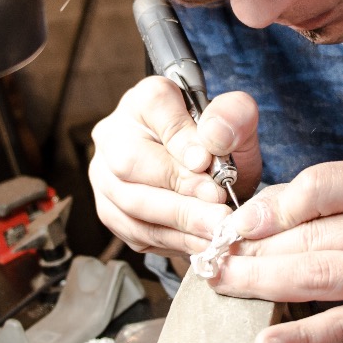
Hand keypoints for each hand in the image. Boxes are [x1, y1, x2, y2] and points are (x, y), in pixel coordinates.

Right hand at [87, 76, 262, 255]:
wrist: (206, 172)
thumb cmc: (216, 144)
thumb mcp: (237, 123)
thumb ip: (233, 116)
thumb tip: (213, 139)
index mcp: (144, 100)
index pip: (154, 108)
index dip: (180, 137)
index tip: (207, 161)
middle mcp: (113, 135)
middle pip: (130, 163)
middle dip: (180, 190)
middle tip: (219, 208)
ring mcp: (105, 176)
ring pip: (131, 204)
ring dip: (179, 223)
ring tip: (216, 230)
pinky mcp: (111, 212)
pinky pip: (135, 232)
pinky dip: (172, 241)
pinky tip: (202, 241)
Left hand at [209, 160, 342, 342]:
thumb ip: (323, 196)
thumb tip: (254, 217)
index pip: (325, 186)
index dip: (274, 206)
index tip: (238, 224)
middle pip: (318, 237)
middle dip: (258, 250)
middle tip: (217, 258)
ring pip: (324, 278)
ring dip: (264, 283)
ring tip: (226, 284)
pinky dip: (299, 338)